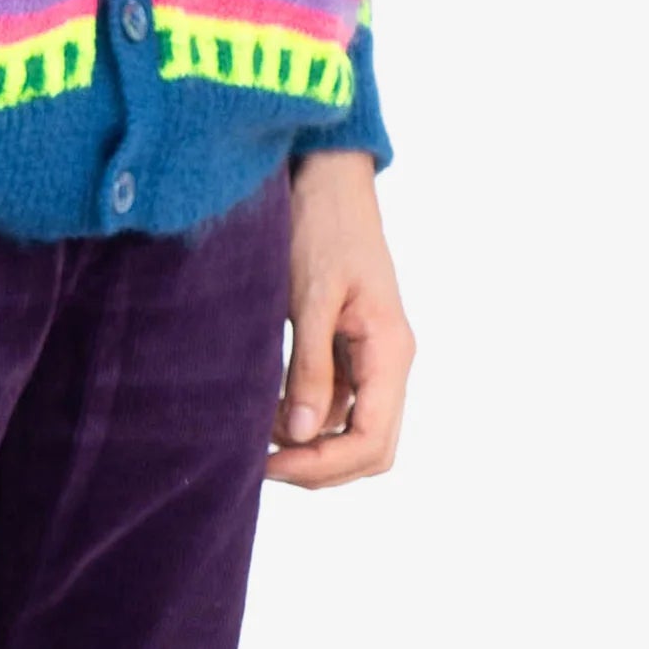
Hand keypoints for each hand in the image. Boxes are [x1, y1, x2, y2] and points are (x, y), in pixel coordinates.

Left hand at [268, 154, 413, 488]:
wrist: (329, 182)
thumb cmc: (323, 228)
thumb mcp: (311, 297)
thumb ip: (310, 368)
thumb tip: (302, 434)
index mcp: (390, 351)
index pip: (370, 441)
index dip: (322, 464)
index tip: (270, 464)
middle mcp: (391, 362)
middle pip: (371, 449)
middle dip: (320, 467)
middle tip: (262, 464)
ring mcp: (373, 359)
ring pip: (355, 432)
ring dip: (311, 446)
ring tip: (258, 434)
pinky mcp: (351, 350)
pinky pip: (338, 404)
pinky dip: (305, 418)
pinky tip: (268, 408)